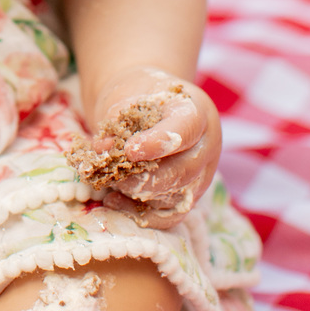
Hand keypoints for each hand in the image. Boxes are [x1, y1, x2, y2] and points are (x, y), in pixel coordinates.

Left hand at [81, 69, 220, 229]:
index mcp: (196, 110)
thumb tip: (102, 149)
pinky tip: (115, 202)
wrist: (147, 105)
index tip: (129, 150)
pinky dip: (144, 214)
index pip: (185, 130)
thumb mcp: (126, 96)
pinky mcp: (191, 194)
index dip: (157, 143)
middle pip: (183, 170)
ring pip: (177, 194)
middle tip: (113, 172)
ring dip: (139, 193)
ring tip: (111, 183)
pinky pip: (173, 214)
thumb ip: (116, 120)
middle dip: (143, 176)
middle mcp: (206, 144)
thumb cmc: (138, 96)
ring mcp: (203, 173)